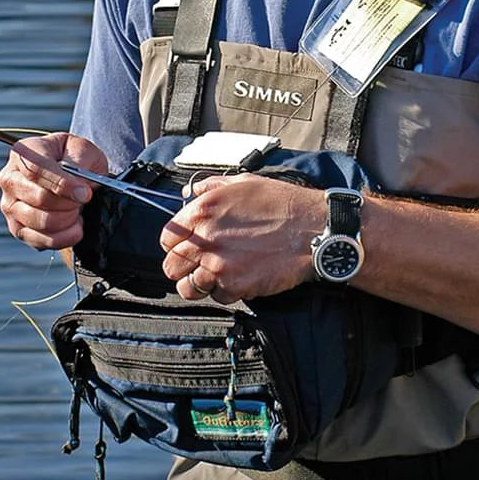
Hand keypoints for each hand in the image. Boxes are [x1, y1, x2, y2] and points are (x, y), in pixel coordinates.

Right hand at [0, 132, 107, 250]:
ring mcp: (11, 206)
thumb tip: (80, 187)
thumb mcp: (83, 148)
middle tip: (85, 198)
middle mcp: (11, 179)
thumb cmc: (74, 157)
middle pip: (39, 198)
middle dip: (70, 202)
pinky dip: (64, 237)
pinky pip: (41, 241)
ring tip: (78, 209)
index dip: (62, 184)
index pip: (36, 170)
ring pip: (41, 221)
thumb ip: (81, 161)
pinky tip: (75, 226)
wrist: (70, 172)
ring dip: (68, 219)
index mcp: (25, 152)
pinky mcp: (18, 229)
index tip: (85, 194)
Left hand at [159, 173, 323, 303]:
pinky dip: (225, 290)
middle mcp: (205, 240)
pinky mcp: (235, 287)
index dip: (176, 241)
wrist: (312, 229)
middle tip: (200, 261)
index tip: (187, 243)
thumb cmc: (281, 203)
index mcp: (202, 212)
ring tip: (216, 273)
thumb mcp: (243, 182)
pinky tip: (240, 275)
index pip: (166, 237)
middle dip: (184, 265)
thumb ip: (209, 187)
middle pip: (171, 266)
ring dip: (199, 283)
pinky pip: (217, 297)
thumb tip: (188, 194)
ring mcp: (219, 266)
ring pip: (188, 288)